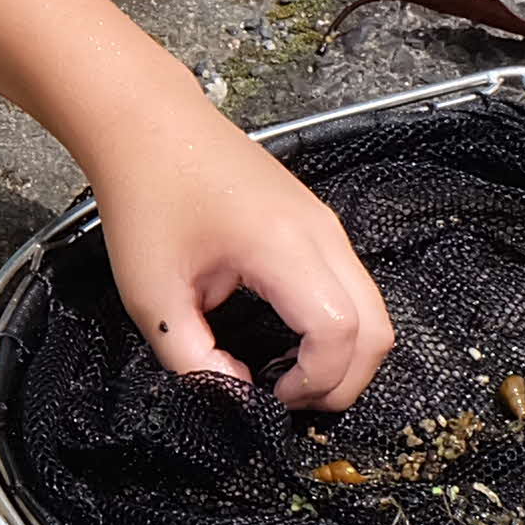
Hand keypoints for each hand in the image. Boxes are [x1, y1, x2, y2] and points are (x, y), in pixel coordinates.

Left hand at [82, 103, 395, 410]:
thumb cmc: (146, 198)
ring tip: (287, 375)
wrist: (149, 124)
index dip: (316, 381)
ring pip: (372, 310)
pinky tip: (288, 339)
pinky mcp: (317, 224)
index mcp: (283, 246)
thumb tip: (236, 395)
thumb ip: (193, 358)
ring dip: (344, 355)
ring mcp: (326, 226)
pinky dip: (338, 327)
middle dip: (344, 381)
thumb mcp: (151, 294)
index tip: (272, 397)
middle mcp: (321, 234)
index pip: (340, 332)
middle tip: (289, 400)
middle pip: (377, 329)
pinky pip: (352, 287)